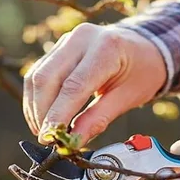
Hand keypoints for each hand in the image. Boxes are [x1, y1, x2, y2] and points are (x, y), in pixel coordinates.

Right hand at [23, 23, 166, 145]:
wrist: (144, 48)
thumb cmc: (142, 72)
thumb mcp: (128, 98)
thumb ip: (98, 119)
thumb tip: (73, 141)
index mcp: (107, 48)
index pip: (74, 85)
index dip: (58, 114)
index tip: (49, 138)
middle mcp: (82, 38)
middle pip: (47, 78)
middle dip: (42, 112)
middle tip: (47, 139)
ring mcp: (67, 40)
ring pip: (37, 75)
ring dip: (35, 107)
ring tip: (44, 131)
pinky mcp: (58, 47)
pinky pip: (38, 73)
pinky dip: (36, 98)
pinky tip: (43, 116)